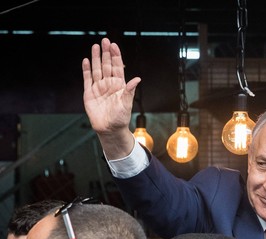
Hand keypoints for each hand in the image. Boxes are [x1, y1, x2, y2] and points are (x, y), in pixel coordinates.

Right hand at [82, 37, 140, 158]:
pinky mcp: (89, 93)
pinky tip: (86, 61)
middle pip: (107, 65)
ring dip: (96, 58)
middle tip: (105, 40)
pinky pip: (87, 79)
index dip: (116, 56)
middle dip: (106, 53)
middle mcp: (109, 84)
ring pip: (97, 69)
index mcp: (119, 85)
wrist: (109, 129)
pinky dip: (86, 70)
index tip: (114, 45)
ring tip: (95, 46)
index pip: (117, 67)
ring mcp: (99, 88)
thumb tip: (137, 79)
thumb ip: (129, 91)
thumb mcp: (126, 104)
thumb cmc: (120, 118)